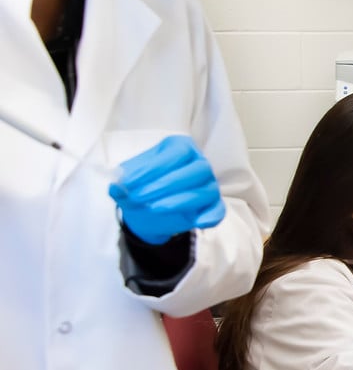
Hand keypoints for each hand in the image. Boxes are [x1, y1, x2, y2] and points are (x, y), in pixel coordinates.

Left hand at [107, 135, 225, 244]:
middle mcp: (199, 163)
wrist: (148, 209)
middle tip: (139, 197)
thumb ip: (122, 185)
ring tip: (154, 208)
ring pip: (207, 191)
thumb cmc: (141, 186)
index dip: (153, 167)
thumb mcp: (127, 184)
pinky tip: (196, 222)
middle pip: (197, 169)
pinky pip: (218, 210)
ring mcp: (209, 185)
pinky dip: (210, 216)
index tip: (128, 182)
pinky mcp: (213, 206)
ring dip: (180, 200)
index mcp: (181, 148)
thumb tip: (115, 186)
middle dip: (167, 184)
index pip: (176, 153)